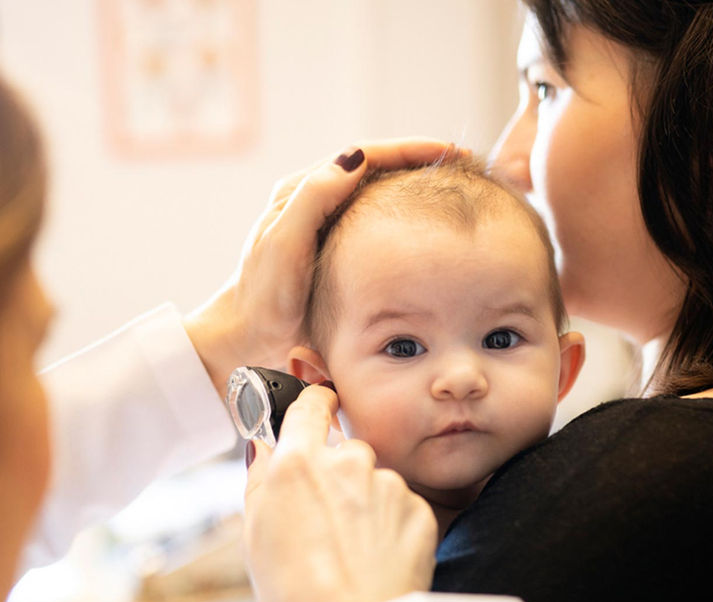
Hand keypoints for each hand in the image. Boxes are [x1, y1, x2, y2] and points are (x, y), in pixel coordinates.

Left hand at [185, 139, 470, 395]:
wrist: (247, 341)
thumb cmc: (262, 297)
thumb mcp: (284, 244)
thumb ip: (314, 198)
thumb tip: (355, 157)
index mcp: (303, 190)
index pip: (366, 155)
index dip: (411, 149)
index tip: (450, 152)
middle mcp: (317, 203)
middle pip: (378, 168)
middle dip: (422, 162)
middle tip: (465, 165)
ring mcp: (329, 228)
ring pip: (382, 195)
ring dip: (419, 188)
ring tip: (458, 189)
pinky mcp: (339, 254)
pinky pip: (382, 226)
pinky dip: (410, 221)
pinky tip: (435, 233)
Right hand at [242, 386, 437, 601]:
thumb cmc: (293, 592)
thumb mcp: (255, 532)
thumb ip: (261, 479)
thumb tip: (265, 449)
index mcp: (299, 462)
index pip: (311, 406)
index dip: (314, 402)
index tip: (319, 403)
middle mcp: (348, 462)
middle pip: (344, 452)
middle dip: (338, 475)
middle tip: (326, 521)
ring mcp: (388, 485)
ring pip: (375, 482)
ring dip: (365, 504)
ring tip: (350, 552)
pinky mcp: (418, 510)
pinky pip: (402, 508)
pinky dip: (391, 528)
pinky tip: (375, 560)